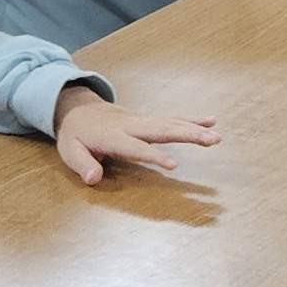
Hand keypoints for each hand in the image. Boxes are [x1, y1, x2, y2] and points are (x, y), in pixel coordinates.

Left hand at [52, 84, 220, 183]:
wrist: (76, 106)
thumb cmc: (75, 134)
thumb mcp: (69, 151)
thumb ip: (83, 165)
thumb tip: (94, 179)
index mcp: (112, 136)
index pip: (136, 147)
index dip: (154, 156)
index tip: (174, 165)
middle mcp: (131, 125)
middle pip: (162, 130)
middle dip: (187, 135)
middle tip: (211, 141)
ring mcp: (141, 119)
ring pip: (171, 123)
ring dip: (195, 129)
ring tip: (217, 137)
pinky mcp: (147, 118)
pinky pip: (171, 118)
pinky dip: (191, 119)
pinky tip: (210, 121)